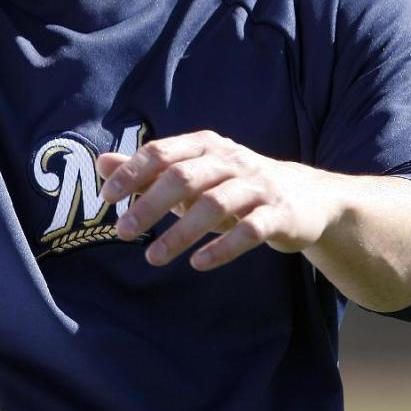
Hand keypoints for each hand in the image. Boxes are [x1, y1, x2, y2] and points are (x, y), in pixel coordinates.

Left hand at [97, 131, 343, 271]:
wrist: (308, 198)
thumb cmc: (236, 187)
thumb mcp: (194, 175)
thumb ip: (148, 171)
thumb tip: (102, 164)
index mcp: (207, 146)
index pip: (163, 152)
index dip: (133, 172)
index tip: (108, 197)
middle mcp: (232, 160)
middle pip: (185, 177)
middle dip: (150, 204)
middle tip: (122, 232)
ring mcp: (259, 186)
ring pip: (214, 205)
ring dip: (180, 233)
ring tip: (152, 258)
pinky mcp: (280, 214)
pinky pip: (249, 231)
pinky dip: (222, 248)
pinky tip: (198, 264)